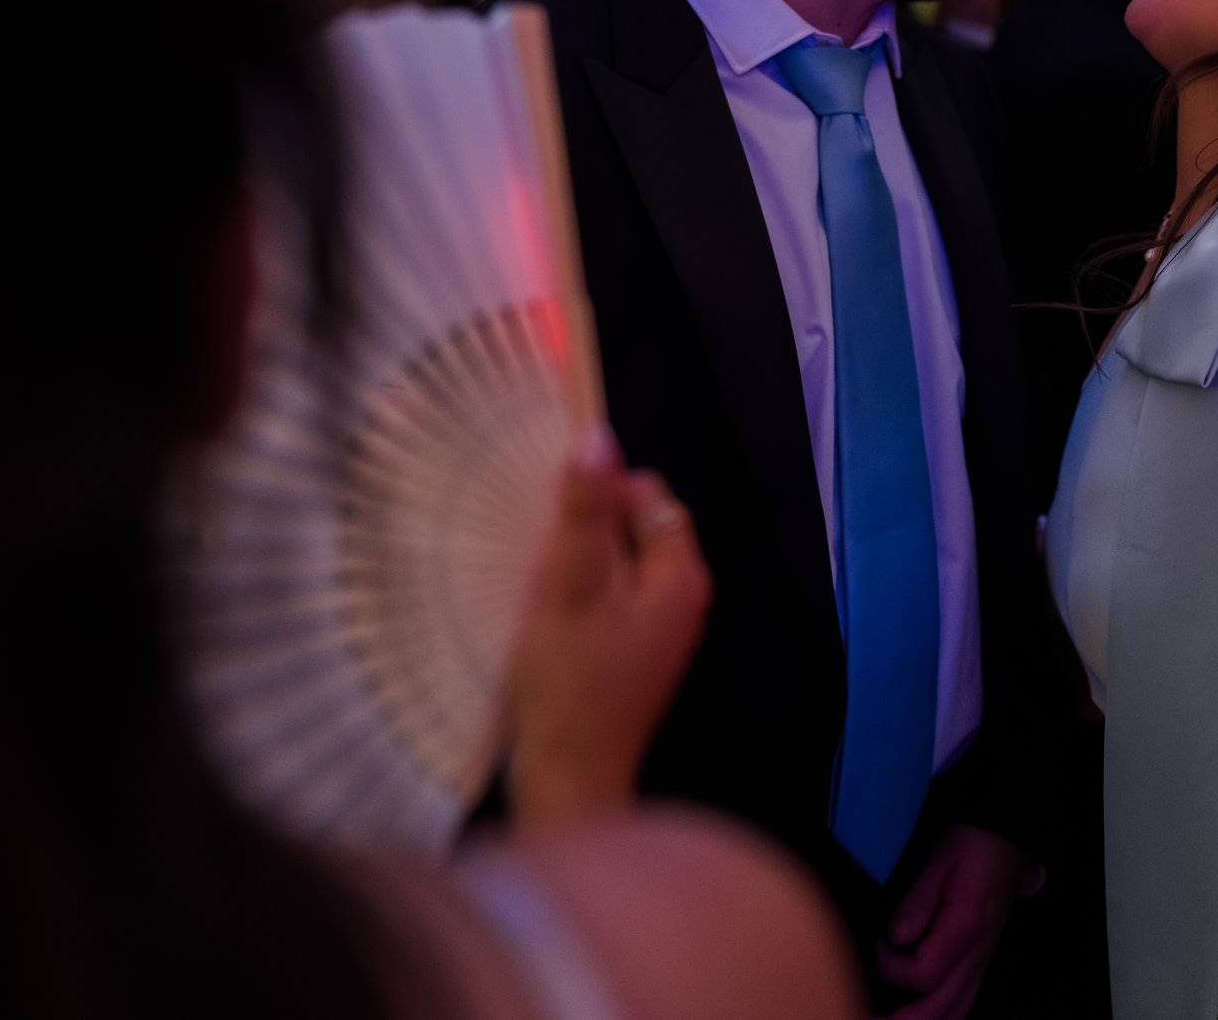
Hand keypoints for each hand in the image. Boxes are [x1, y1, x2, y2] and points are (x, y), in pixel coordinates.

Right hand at [506, 427, 710, 826]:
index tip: (552, 509)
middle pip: (635, 531)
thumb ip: (585, 513)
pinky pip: (609, 603)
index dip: (601, 492)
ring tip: (535, 583)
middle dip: (587, 529)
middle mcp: (682, 601)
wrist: (568, 779)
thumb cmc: (567, 685)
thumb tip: (599, 439)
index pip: (649, 497)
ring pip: (618, 567)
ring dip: (577, 564)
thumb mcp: (569, 586)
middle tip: (539, 548)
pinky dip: (578, 597)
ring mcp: (660, 633)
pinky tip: (542, 617)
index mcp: (679, 577)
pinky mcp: (633, 657)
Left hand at [875, 824, 1023, 1017]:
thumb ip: (915, 903)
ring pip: (954, 1014)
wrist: (1005, 840)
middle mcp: (976, 955)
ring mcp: (980, 962)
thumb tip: (894, 937)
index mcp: (965, 930)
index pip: (923, 976)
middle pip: (939, 1011)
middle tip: (866, 1016)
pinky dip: (938, 1015)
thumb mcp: (938, 862)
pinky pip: (961, 1003)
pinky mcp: (978, 961)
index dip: (891, 967)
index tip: (881, 944)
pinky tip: (917, 1013)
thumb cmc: (974, 846)